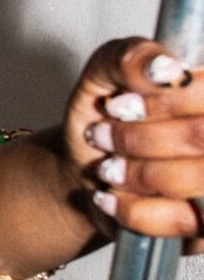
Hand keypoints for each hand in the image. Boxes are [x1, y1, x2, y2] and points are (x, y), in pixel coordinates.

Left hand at [64, 37, 203, 254]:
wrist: (87, 170)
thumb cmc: (106, 116)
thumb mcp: (105, 73)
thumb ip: (131, 57)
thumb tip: (165, 68)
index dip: (165, 101)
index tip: (118, 106)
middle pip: (203, 136)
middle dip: (141, 139)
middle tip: (103, 135)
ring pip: (197, 179)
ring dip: (137, 173)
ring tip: (107, 166)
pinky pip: (185, 222)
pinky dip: (136, 210)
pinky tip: (112, 196)